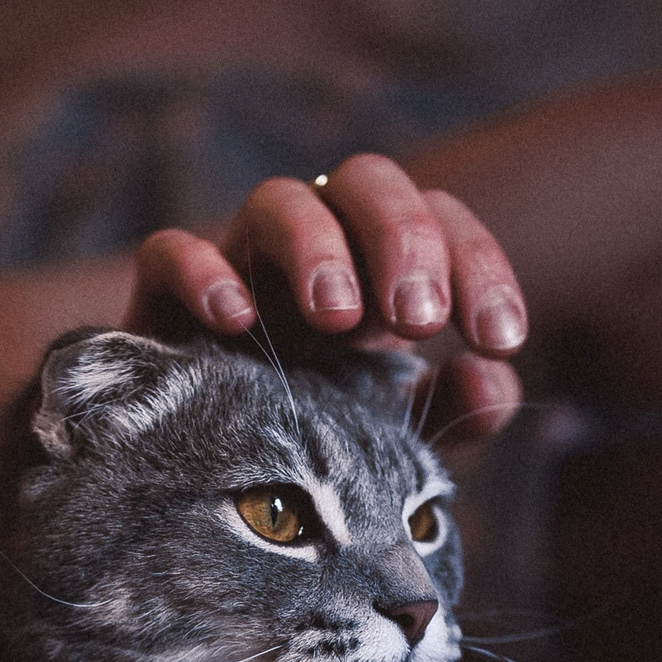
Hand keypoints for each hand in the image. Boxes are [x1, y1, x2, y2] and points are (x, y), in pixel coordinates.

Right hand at [122, 153, 528, 445]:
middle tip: (418, 318)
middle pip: (366, 181)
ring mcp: (237, 267)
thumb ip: (453, 410)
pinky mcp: (160, 301)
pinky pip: (169, 252)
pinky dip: (201, 272)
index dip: (480, 268)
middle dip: (402, 239)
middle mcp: (312, 252)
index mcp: (377, 270)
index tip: (500, 339)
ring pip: (277, 202)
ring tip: (337, 318)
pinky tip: (236, 321)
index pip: (440, 222)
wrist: (190, 479)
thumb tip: (490, 381)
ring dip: (315, 248)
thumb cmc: (306, 441)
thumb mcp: (393, 434)